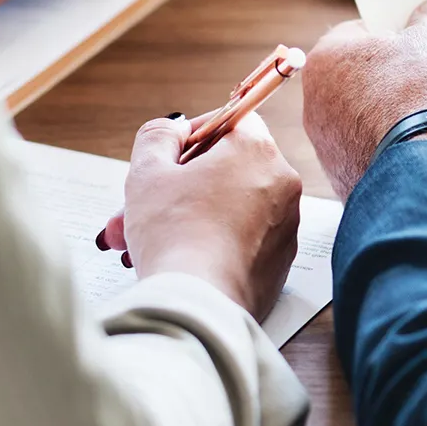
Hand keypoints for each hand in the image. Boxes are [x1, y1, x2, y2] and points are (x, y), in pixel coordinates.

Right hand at [101, 113, 302, 321]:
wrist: (199, 305)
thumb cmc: (173, 235)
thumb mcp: (148, 172)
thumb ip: (158, 136)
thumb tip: (174, 129)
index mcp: (256, 151)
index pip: (231, 120)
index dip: (194, 133)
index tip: (169, 155)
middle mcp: (281, 183)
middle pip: (226, 169)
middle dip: (178, 185)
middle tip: (141, 204)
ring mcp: (285, 226)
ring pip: (229, 207)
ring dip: (187, 216)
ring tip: (142, 240)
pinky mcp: (280, 262)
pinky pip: (242, 240)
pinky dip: (211, 242)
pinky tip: (175, 259)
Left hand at [302, 0, 426, 198]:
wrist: (424, 167)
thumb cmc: (423, 94)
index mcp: (326, 58)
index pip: (357, 32)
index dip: (391, 33)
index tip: (413, 41)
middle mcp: (313, 101)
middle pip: (356, 76)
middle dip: (388, 75)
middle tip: (423, 78)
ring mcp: (324, 143)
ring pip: (360, 116)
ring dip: (387, 113)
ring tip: (424, 114)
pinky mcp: (340, 175)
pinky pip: (365, 150)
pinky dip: (387, 146)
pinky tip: (415, 145)